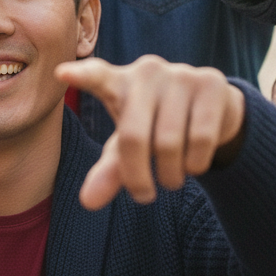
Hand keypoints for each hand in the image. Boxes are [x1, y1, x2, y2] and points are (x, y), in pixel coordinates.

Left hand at [56, 55, 245, 208]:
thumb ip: (109, 170)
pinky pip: (200, 139)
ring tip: (172, 178)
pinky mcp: (212, 83)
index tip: (60, 73)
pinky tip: (194, 164)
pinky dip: (195, 165)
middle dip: (137, 177)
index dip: (81, 76)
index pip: (97, 77)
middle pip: (133, 137)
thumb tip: (87, 203)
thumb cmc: (157, 126)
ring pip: (169, 143)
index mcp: (119, 83)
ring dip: (170, 176)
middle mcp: (147, 72)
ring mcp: (180, 74)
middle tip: (143, 195)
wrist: (214, 109)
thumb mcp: (129, 147)